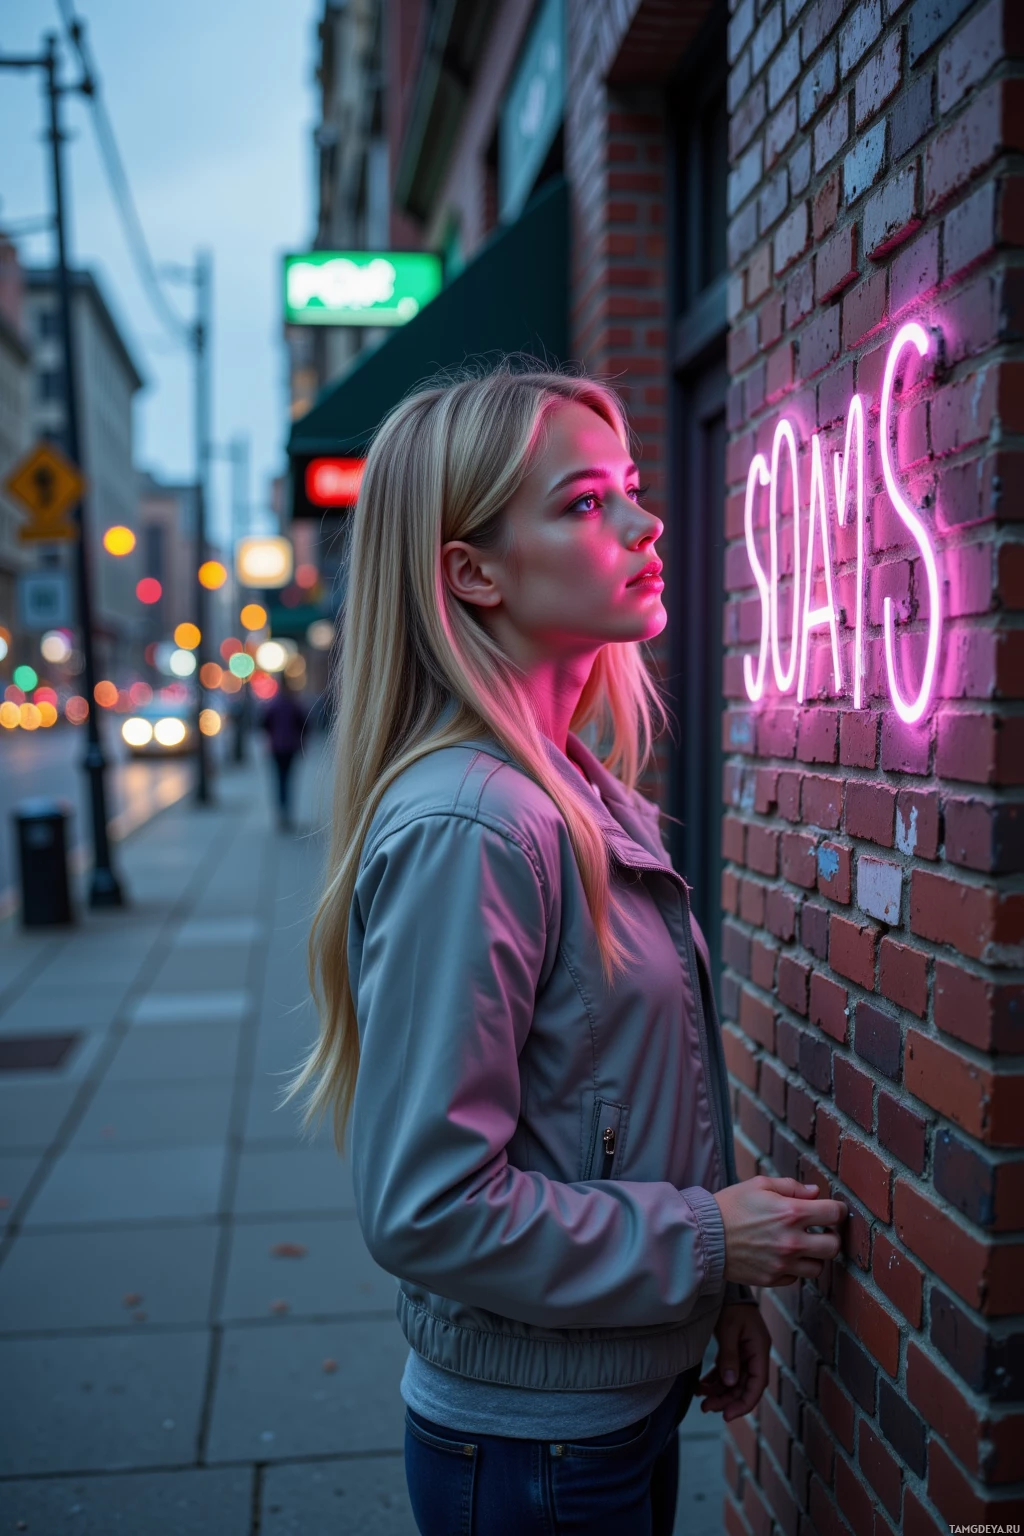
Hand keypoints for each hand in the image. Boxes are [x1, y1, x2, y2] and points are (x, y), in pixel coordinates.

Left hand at [694, 1303, 769, 1420]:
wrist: (727, 1291)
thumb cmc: (731, 1307)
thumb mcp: (729, 1330)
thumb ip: (730, 1356)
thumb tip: (730, 1383)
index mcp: (760, 1350)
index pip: (757, 1384)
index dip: (744, 1403)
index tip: (728, 1415)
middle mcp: (755, 1356)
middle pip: (744, 1386)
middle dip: (727, 1400)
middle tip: (707, 1408)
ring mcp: (745, 1355)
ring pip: (734, 1382)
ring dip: (720, 1393)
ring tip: (702, 1400)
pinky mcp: (734, 1352)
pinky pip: (726, 1373)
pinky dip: (715, 1381)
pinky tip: (701, 1387)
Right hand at [713, 1176, 846, 1287]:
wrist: (703, 1236)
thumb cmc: (731, 1206)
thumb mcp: (760, 1185)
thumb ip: (791, 1186)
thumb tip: (816, 1193)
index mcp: (791, 1213)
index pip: (834, 1214)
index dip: (838, 1210)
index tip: (833, 1210)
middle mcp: (792, 1241)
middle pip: (833, 1246)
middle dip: (831, 1236)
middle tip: (821, 1230)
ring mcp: (783, 1264)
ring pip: (818, 1267)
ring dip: (813, 1255)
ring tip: (800, 1245)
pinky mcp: (772, 1280)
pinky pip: (795, 1278)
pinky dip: (793, 1268)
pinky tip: (780, 1256)